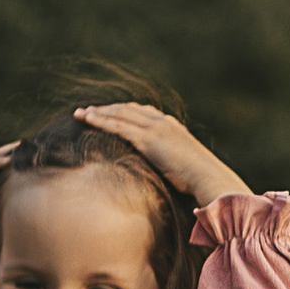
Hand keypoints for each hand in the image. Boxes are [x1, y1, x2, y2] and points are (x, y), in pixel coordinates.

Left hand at [74, 101, 248, 207]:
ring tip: (81, 114)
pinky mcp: (148, 139)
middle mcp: (162, 122)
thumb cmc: (200, 179)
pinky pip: (118, 126)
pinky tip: (87, 120)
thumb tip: (165, 175)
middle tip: (87, 111)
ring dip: (98, 113)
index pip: (141, 112)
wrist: (208, 178)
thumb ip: (171, 163)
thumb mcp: (184, 167)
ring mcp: (155, 128)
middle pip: (127, 109)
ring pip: (119, 114)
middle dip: (106, 109)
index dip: (121, 111)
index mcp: (171, 126)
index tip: (107, 113)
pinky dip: (101, 121)